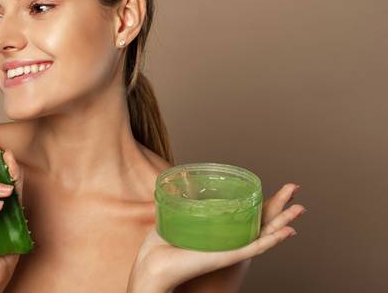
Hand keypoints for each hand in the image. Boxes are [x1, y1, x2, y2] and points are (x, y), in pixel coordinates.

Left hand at [127, 183, 304, 292]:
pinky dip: (272, 240)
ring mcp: (231, 249)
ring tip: (300, 208)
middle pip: (262, 221)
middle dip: (281, 206)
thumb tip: (176, 189)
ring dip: (284, 221)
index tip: (279, 189)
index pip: (247, 216)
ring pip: (265, 234)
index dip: (264, 203)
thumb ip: (179, 207)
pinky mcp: (227, 257)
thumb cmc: (160, 246)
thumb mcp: (174, 219)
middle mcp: (229, 241)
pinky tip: (286, 232)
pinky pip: (254, 248)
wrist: (153, 265)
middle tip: (295, 188)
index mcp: (220, 232)